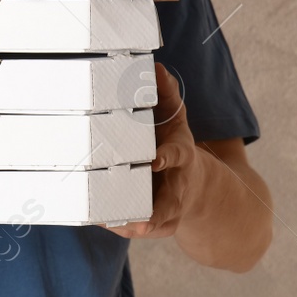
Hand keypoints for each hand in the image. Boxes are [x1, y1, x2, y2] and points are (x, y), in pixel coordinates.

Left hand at [108, 63, 202, 238]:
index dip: (168, 157)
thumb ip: (167, 95)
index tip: (156, 159)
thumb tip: (158, 68)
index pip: (178, 155)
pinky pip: (137, 228)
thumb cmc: (176, 145)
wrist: (197, 186)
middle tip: (140, 220)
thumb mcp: (177, 118)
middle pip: (170, 202)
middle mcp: (177, 186)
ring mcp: (168, 208)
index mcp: (182, 157)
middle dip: (157, 211)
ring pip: (154, 223)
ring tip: (108, 221)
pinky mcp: (156, 222)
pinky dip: (121, 226)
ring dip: (133, 224)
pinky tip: (99, 220)